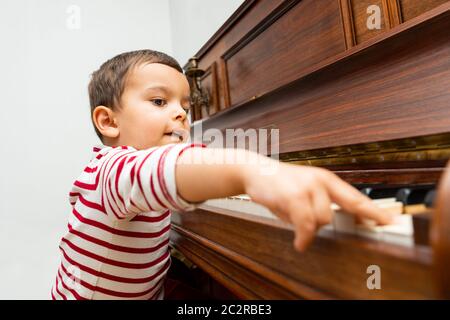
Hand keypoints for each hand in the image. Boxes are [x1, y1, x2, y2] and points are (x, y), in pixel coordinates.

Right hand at [243, 161, 392, 251]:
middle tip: (303, 224)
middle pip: (334, 216)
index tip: (390, 221)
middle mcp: (321, 181)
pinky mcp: (295, 196)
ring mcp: (308, 187)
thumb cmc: (278, 184)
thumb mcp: (303, 192)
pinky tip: (300, 242)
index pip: (356, 198)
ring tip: (292, 219)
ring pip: (321, 221)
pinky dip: (303, 237)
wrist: (254, 170)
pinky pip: (306, 225)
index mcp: (326, 179)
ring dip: (307, 227)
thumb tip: (326, 226)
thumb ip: (318, 206)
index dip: (374, 212)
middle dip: (318, 224)